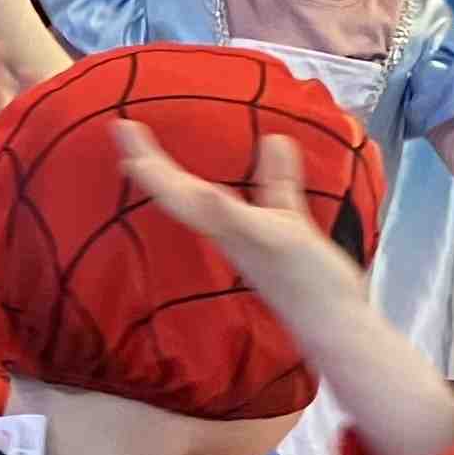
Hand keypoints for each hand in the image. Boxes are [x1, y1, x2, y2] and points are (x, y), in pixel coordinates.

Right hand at [112, 119, 373, 331]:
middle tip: (121, 128)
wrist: (332, 326)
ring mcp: (247, 241)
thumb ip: (277, 180)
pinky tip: (206, 192)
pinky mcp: (273, 247)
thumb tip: (275, 138)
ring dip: (168, 185)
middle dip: (148, 162)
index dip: (154, 161)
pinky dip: (222, 211)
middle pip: (179, 196)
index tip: (127, 130)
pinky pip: (243, 228)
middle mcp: (228, 234)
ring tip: (139, 157)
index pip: (184, 188)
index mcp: (227, 224)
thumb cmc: (310, 279)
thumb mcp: (288, 217)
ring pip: (199, 211)